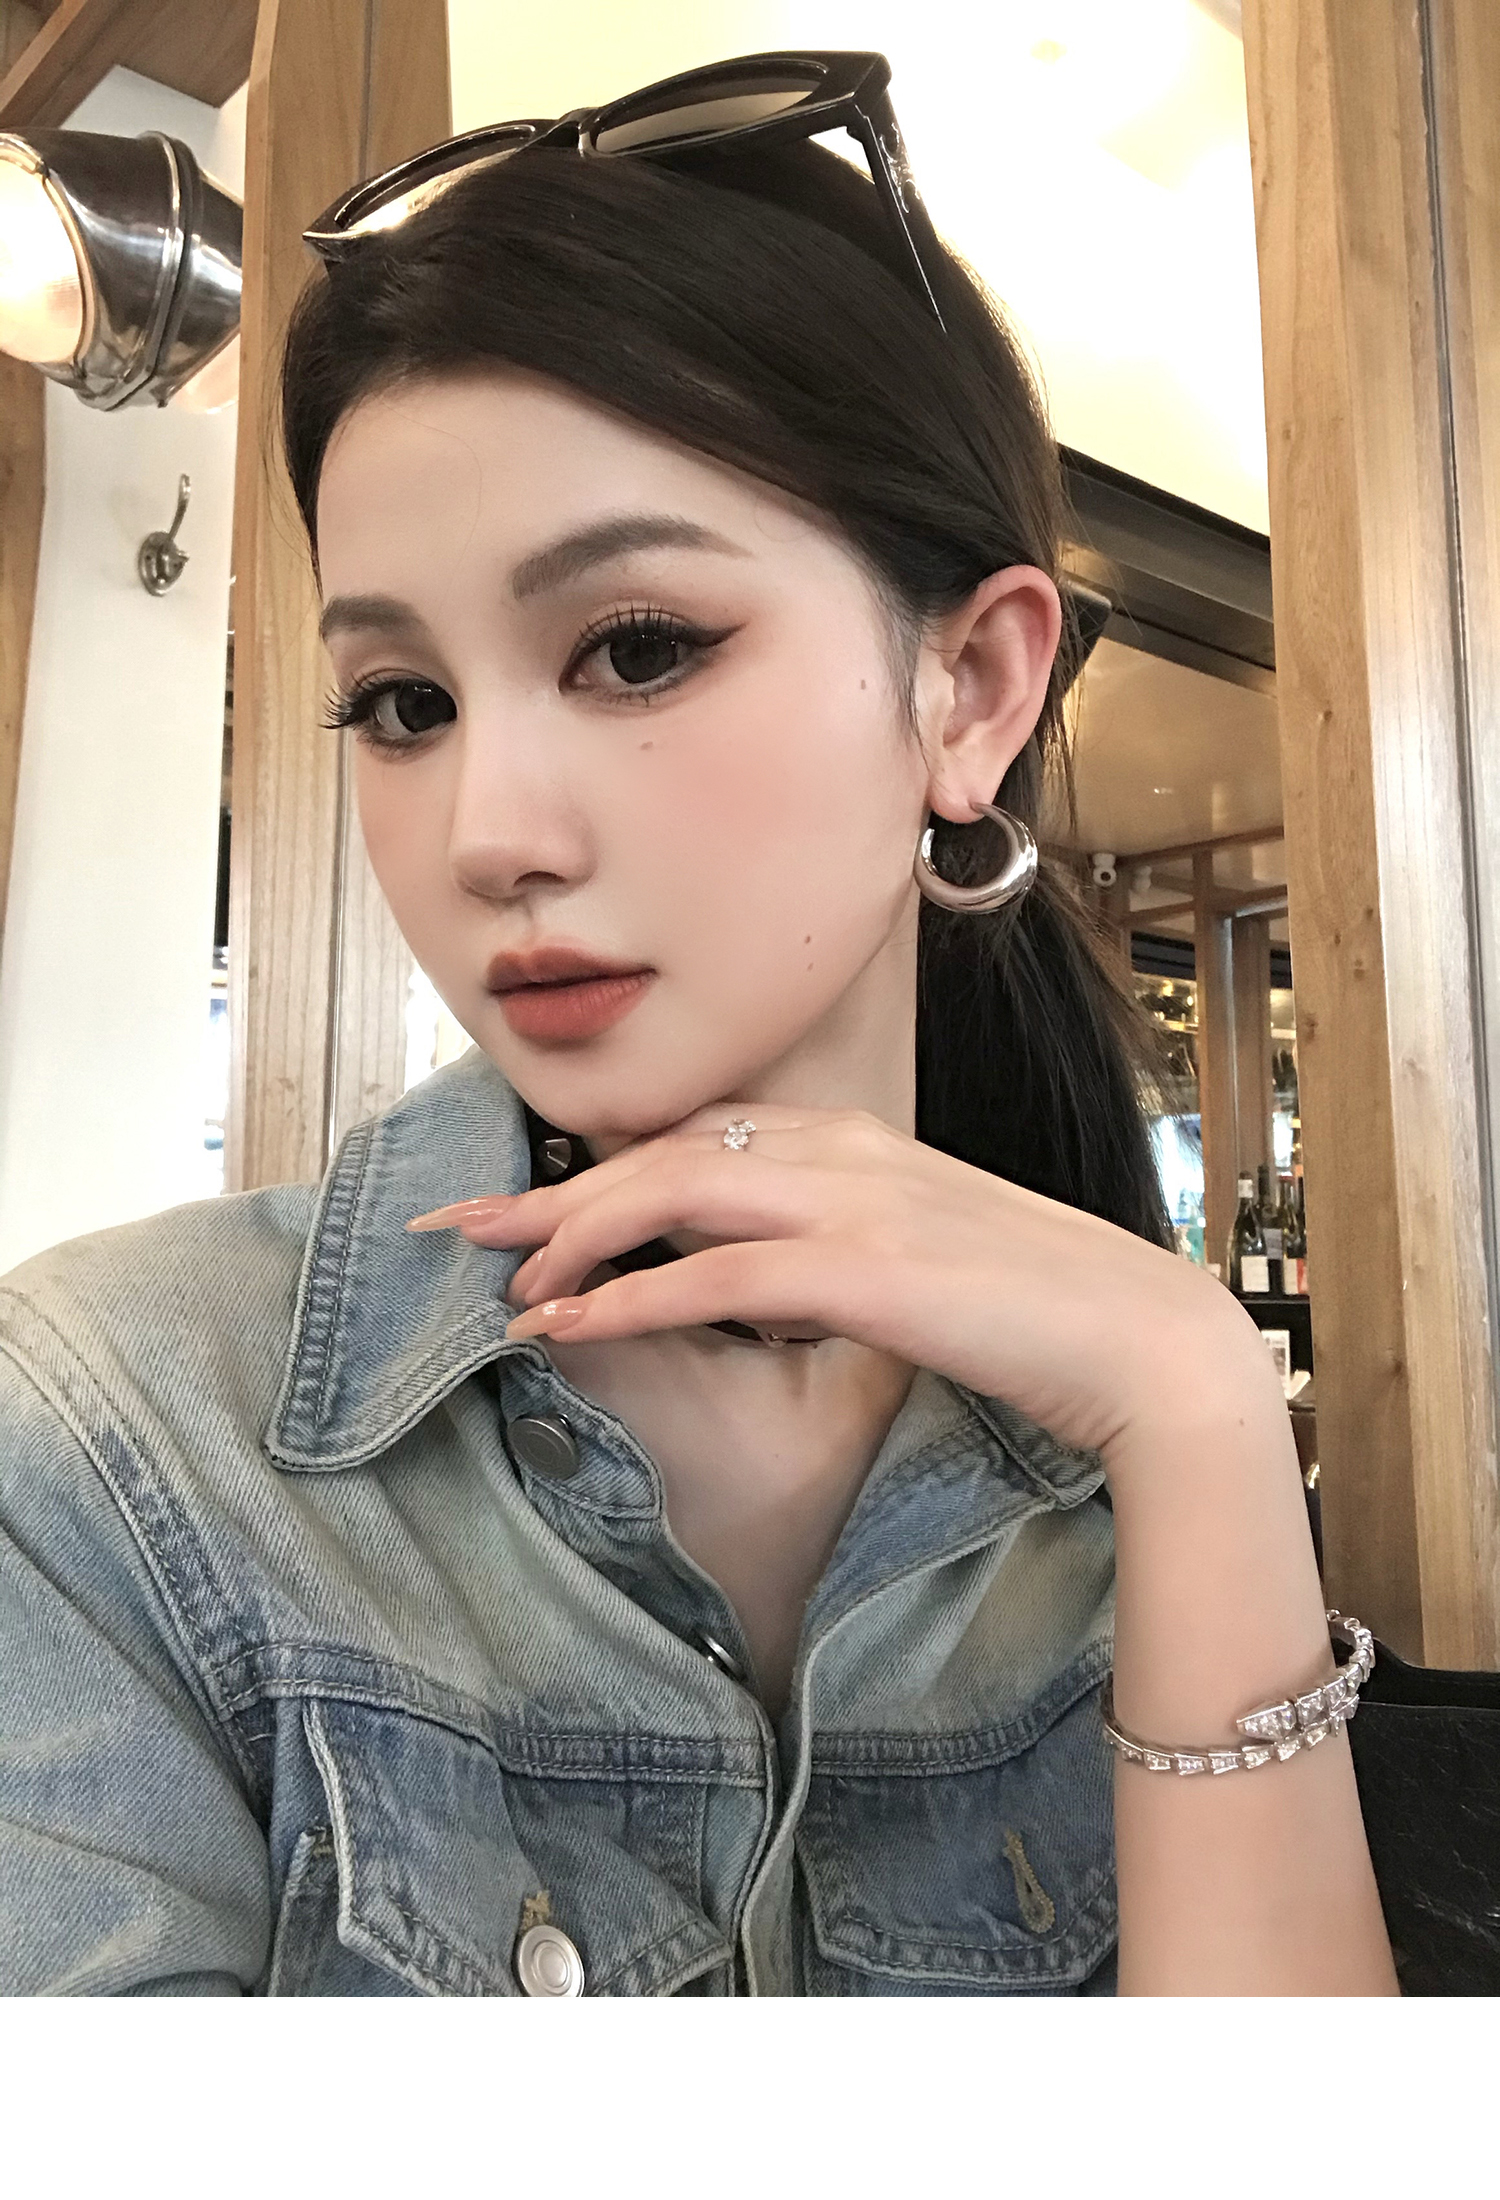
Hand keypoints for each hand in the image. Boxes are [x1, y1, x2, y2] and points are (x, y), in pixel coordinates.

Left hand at [407, 1102, 1280, 1462]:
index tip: (527, 1199)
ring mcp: (849, 1202)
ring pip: (667, 1195)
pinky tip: (565, 1328)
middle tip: (462, 1228)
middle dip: (550, 1191)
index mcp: (853, 1140)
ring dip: (570, 1239)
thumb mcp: (928, 1254)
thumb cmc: (1040, 1308)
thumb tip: (772, 1278)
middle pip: (660, 1153)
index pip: (697, 1137)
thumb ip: (846, 1244)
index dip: (600, 1166)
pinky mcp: (858, 1270)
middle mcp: (839, 1151)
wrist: (1141, 1338)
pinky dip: (623, 1301)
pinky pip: (707, 1275)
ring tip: (503, 1284)